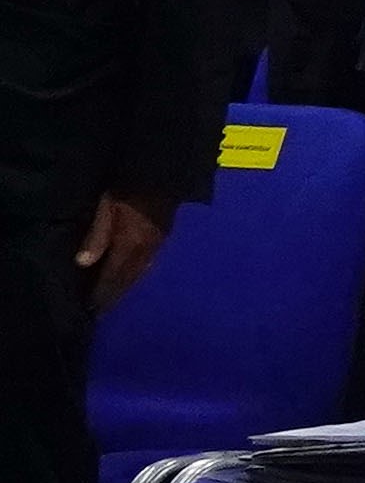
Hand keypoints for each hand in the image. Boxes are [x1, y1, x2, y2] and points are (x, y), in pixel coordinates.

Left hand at [76, 192, 167, 310]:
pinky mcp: (164, 236)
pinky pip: (148, 263)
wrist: (162, 172)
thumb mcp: (106, 209)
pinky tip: (132, 274)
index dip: (102, 293)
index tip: (92, 309)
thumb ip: (97, 236)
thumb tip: (83, 263)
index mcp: (131, 245)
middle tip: (102, 309)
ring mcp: (157, 243)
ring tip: (115, 296)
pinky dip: (137, 274)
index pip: (114, 277)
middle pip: (128, 279)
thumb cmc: (128, 189)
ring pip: (140, 273)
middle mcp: (146, 250)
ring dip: (126, 286)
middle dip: (114, 295)